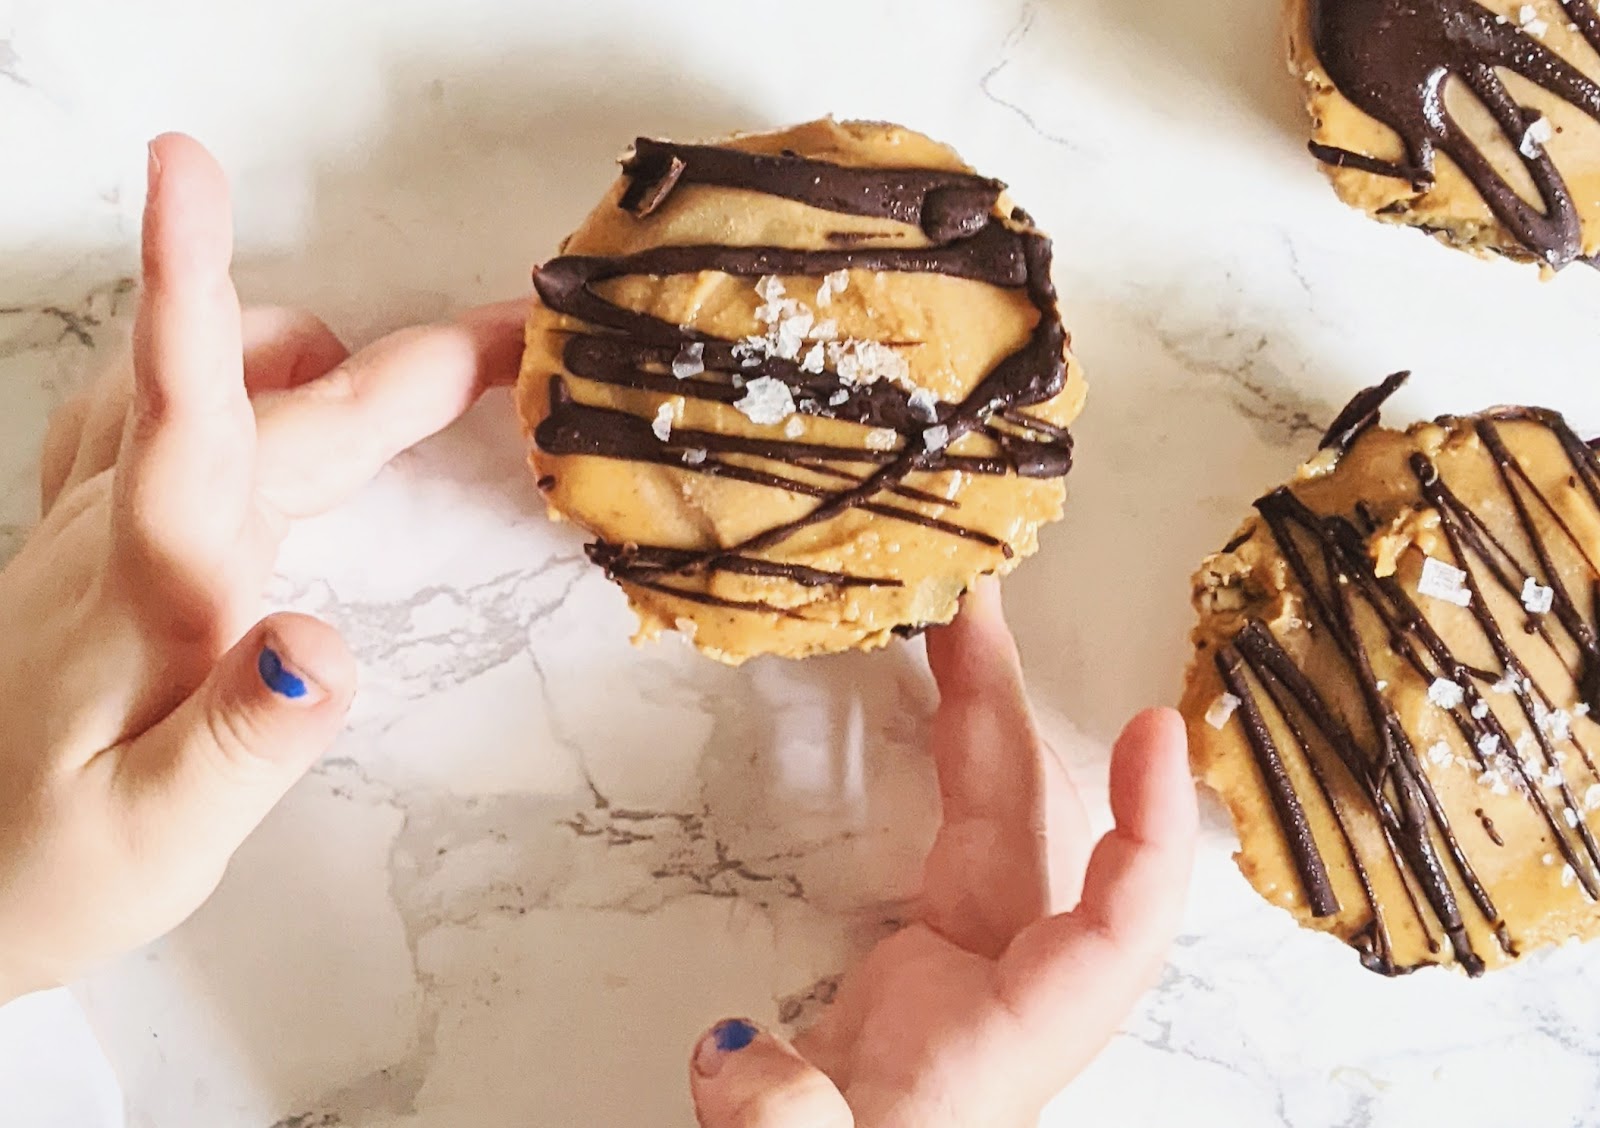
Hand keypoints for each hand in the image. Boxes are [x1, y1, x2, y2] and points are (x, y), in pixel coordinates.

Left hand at [0, 134, 525, 1001]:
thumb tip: (323, 644)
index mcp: (151, 591)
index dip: (188, 285)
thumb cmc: (46, 872)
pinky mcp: (88, 547)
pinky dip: (217, 377)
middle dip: (394, 366)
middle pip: (264, 410)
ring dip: (301, 358)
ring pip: (201, 394)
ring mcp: (93, 531)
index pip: (181, 418)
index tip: (188, 169)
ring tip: (398, 367)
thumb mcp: (154, 843)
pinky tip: (255, 394)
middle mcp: (118, 537)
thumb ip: (241, 743)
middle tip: (508, 342)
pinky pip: (147, 420)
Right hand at [687, 580, 1197, 1126]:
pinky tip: (943, 696)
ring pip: (1001, 811)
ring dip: (983, 714)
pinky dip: (952, 753)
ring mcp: (977, 956)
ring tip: (958, 621)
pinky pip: (960, 825)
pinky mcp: (937, 942)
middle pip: (1044, 831)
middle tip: (981, 611)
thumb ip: (788, 1123)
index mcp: (1007, 1047)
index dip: (1148, 831)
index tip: (1152, 732)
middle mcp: (1012, 987)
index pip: (1114, 934)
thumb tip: (736, 1055)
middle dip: (1017, 714)